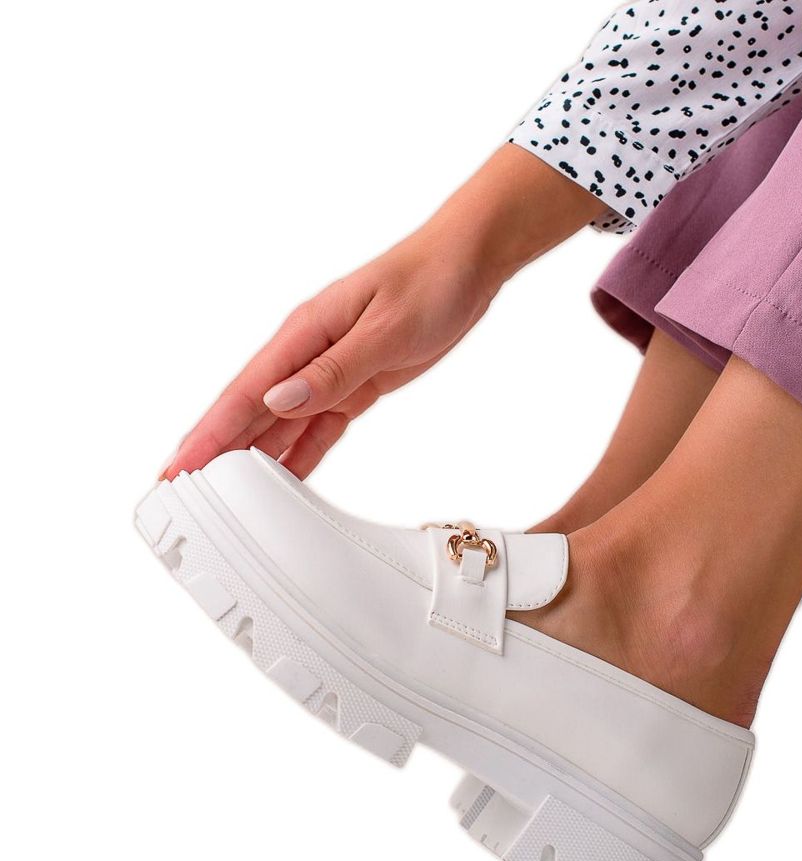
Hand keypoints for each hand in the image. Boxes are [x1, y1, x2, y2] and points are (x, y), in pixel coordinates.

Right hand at [163, 145, 602, 479]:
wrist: (466, 265)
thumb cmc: (429, 282)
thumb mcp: (385, 329)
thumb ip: (332, 371)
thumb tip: (278, 400)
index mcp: (305, 333)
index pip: (245, 392)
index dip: (209, 433)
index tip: (179, 466)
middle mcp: (307, 353)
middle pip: (251, 412)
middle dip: (216, 452)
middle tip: (182, 491)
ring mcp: (328, 370)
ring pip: (282, 424)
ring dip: (254, 459)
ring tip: (225, 498)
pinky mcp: (354, 384)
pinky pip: (319, 427)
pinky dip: (301, 454)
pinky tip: (284, 480)